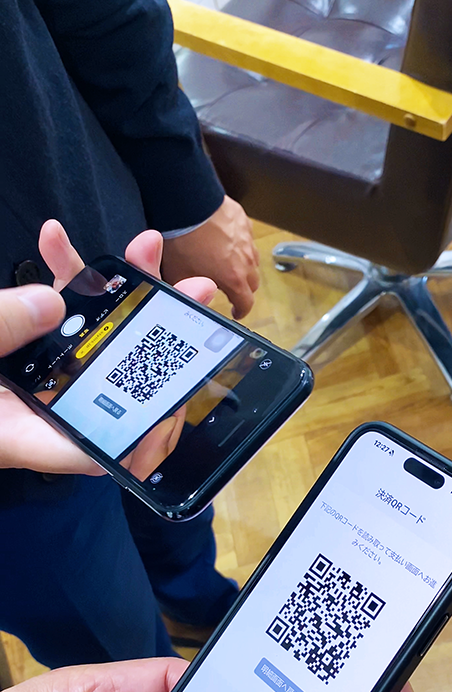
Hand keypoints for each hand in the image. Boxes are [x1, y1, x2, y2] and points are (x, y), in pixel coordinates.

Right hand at [0, 220, 216, 478]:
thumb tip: (51, 305)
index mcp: (17, 436)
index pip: (90, 453)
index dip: (141, 439)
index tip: (180, 406)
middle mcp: (31, 412)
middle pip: (110, 385)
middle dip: (155, 337)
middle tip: (194, 293)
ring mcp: (24, 380)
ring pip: (85, 342)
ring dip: (114, 295)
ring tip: (143, 246)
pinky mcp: (12, 348)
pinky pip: (44, 319)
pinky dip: (53, 280)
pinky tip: (54, 238)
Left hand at [161, 195, 259, 319]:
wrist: (186, 204)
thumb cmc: (183, 240)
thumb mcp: (177, 275)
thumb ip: (186, 290)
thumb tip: (184, 299)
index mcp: (233, 279)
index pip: (246, 303)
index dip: (241, 311)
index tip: (236, 312)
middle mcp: (246, 260)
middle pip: (253, 283)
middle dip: (243, 290)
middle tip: (230, 290)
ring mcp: (247, 239)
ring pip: (251, 260)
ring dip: (242, 266)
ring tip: (225, 263)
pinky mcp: (242, 221)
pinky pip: (245, 238)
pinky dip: (237, 244)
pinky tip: (222, 240)